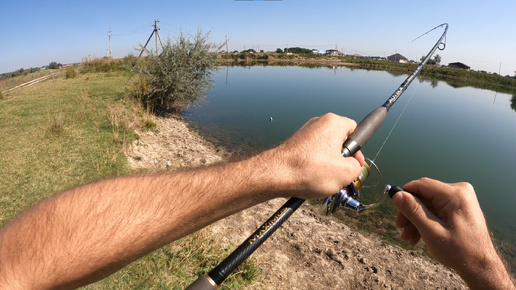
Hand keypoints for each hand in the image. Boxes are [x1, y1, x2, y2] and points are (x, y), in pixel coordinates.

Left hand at [263, 113, 363, 199]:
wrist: (274, 175)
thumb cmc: (309, 171)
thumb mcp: (345, 173)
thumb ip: (357, 166)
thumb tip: (353, 165)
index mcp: (333, 123)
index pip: (354, 129)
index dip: (358, 148)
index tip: (355, 162)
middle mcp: (318, 123)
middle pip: (339, 139)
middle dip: (342, 158)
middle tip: (341, 174)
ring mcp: (305, 132)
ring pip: (325, 149)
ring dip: (328, 164)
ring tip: (322, 179)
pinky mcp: (295, 143)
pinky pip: (312, 154)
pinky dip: (314, 165)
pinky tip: (310, 178)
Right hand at [392, 177, 514, 288]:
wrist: (480, 266)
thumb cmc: (459, 251)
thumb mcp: (431, 231)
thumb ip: (413, 211)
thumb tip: (396, 194)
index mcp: (454, 194)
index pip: (421, 185)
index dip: (404, 196)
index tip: (395, 211)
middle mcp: (459, 191)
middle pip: (424, 195)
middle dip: (410, 212)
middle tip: (401, 229)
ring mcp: (461, 198)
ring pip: (429, 203)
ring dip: (417, 219)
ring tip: (409, 237)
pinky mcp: (460, 205)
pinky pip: (437, 208)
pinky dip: (427, 220)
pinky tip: (419, 235)